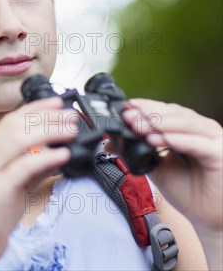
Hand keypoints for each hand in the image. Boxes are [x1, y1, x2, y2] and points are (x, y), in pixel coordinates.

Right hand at [0, 97, 77, 267]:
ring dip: (48, 130)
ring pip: (17, 139)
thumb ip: (32, 168)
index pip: (8, 122)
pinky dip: (45, 157)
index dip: (33, 109)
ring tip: (70, 130)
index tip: (56, 103)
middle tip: (70, 115)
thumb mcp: (14, 186)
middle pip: (13, 126)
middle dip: (45, 116)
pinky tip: (63, 154)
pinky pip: (22, 166)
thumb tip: (56, 151)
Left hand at [122, 98, 222, 230]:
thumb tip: (111, 142)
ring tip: (138, 127)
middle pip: (175, 114)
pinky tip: (157, 140)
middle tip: (127, 117)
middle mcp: (203, 131)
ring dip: (159, 124)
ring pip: (186, 124)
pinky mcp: (220, 154)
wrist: (207, 217)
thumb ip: (137, 152)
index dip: (145, 107)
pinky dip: (176, 140)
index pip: (166, 111)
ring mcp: (214, 140)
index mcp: (189, 130)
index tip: (125, 108)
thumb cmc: (188, 191)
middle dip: (148, 114)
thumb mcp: (156, 167)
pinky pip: (196, 144)